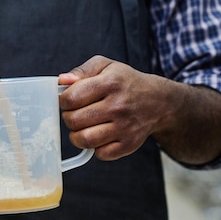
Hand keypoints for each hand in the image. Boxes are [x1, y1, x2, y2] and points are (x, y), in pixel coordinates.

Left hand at [58, 55, 172, 160]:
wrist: (159, 101)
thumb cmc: (126, 82)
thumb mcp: (105, 66)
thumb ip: (81, 71)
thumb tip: (62, 81)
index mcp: (110, 83)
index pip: (71, 98)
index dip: (63, 101)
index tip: (68, 100)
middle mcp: (118, 106)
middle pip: (74, 121)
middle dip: (69, 117)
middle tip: (76, 113)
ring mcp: (124, 127)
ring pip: (84, 140)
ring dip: (77, 135)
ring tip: (83, 126)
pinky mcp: (129, 145)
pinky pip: (100, 153)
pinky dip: (94, 147)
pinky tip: (99, 135)